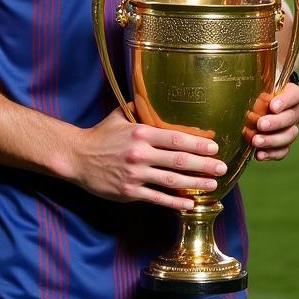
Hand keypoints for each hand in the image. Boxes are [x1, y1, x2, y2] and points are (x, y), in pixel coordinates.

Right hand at [70, 107, 228, 210]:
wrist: (76, 157)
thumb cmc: (101, 135)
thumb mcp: (120, 115)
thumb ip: (140, 107)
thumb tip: (157, 95)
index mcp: (141, 133)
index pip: (176, 138)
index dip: (198, 143)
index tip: (214, 147)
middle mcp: (140, 154)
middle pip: (179, 160)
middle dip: (204, 165)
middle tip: (223, 167)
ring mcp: (135, 175)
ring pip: (171, 181)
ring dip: (195, 184)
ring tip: (212, 184)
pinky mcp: (129, 192)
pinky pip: (157, 198)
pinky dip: (175, 202)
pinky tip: (190, 203)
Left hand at [249, 80, 298, 160]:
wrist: (251, 110)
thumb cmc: (255, 94)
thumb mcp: (255, 88)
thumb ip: (254, 87)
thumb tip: (243, 87)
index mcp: (290, 94)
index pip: (296, 95)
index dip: (286, 101)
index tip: (273, 106)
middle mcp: (294, 111)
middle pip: (292, 117)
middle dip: (276, 122)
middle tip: (261, 124)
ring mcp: (290, 129)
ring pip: (290, 136)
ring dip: (272, 140)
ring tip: (256, 141)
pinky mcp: (283, 144)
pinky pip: (283, 151)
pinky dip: (271, 154)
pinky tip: (259, 154)